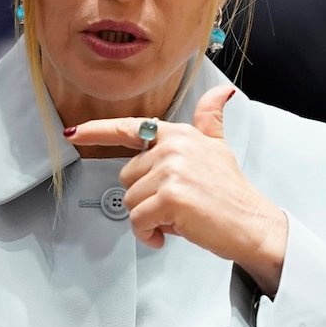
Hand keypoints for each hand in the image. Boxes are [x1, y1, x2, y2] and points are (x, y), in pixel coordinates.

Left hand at [65, 85, 288, 295]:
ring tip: (179, 216)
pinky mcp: (170, 198)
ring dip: (150, 218)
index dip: (96, 131)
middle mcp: (173, 147)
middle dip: (146, 197)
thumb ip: (209, 119)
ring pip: (130, 202)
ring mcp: (171, 171)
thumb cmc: (231, 193)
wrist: (252, 224)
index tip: (73, 133)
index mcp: (178, 134)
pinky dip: (150, 234)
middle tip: (177, 203)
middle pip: (126, 177)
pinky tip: (172, 232)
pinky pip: (138, 221)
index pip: (129, 128)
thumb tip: (221, 92)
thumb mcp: (218, 147)